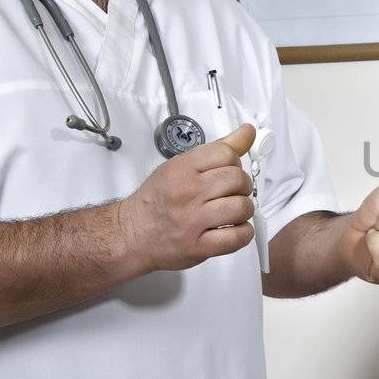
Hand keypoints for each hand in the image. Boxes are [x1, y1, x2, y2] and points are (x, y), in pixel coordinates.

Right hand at [119, 124, 256, 271]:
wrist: (131, 234)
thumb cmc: (157, 201)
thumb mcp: (180, 166)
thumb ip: (217, 150)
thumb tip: (247, 132)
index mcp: (181, 169)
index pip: (226, 154)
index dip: (234, 162)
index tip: (227, 171)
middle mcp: (186, 193)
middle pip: (237, 179)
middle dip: (242, 186)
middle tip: (232, 193)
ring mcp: (192, 221)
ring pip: (241, 207)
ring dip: (244, 210)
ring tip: (232, 212)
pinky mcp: (198, 246)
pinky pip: (237, 237)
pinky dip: (243, 234)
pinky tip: (233, 229)